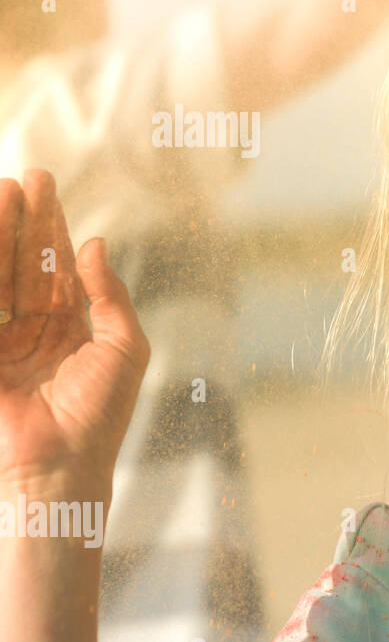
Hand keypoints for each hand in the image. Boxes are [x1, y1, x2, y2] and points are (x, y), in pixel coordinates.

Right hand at [0, 169, 148, 498]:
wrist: (61, 466)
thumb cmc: (101, 414)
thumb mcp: (123, 349)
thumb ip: (111, 296)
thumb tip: (97, 244)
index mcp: (71, 327)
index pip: (57, 266)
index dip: (51, 228)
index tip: (44, 188)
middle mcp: (35, 328)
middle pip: (26, 262)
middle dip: (25, 220)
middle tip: (25, 176)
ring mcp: (4, 339)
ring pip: (1, 275)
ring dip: (1, 234)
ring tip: (4, 191)